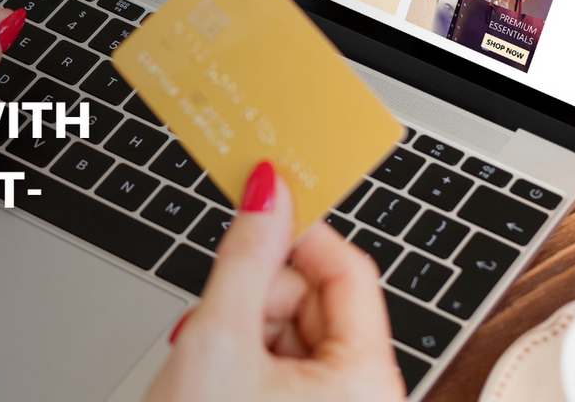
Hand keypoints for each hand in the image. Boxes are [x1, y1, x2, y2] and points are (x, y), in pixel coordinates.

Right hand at [144, 162, 403, 401]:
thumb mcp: (217, 340)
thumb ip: (245, 257)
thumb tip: (267, 192)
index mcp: (365, 378)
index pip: (348, 269)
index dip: (299, 234)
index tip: (261, 210)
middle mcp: (364, 395)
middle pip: (316, 300)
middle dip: (258, 299)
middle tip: (214, 319)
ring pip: (294, 329)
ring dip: (245, 329)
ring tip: (208, 362)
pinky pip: (286, 362)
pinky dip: (248, 357)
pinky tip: (216, 377)